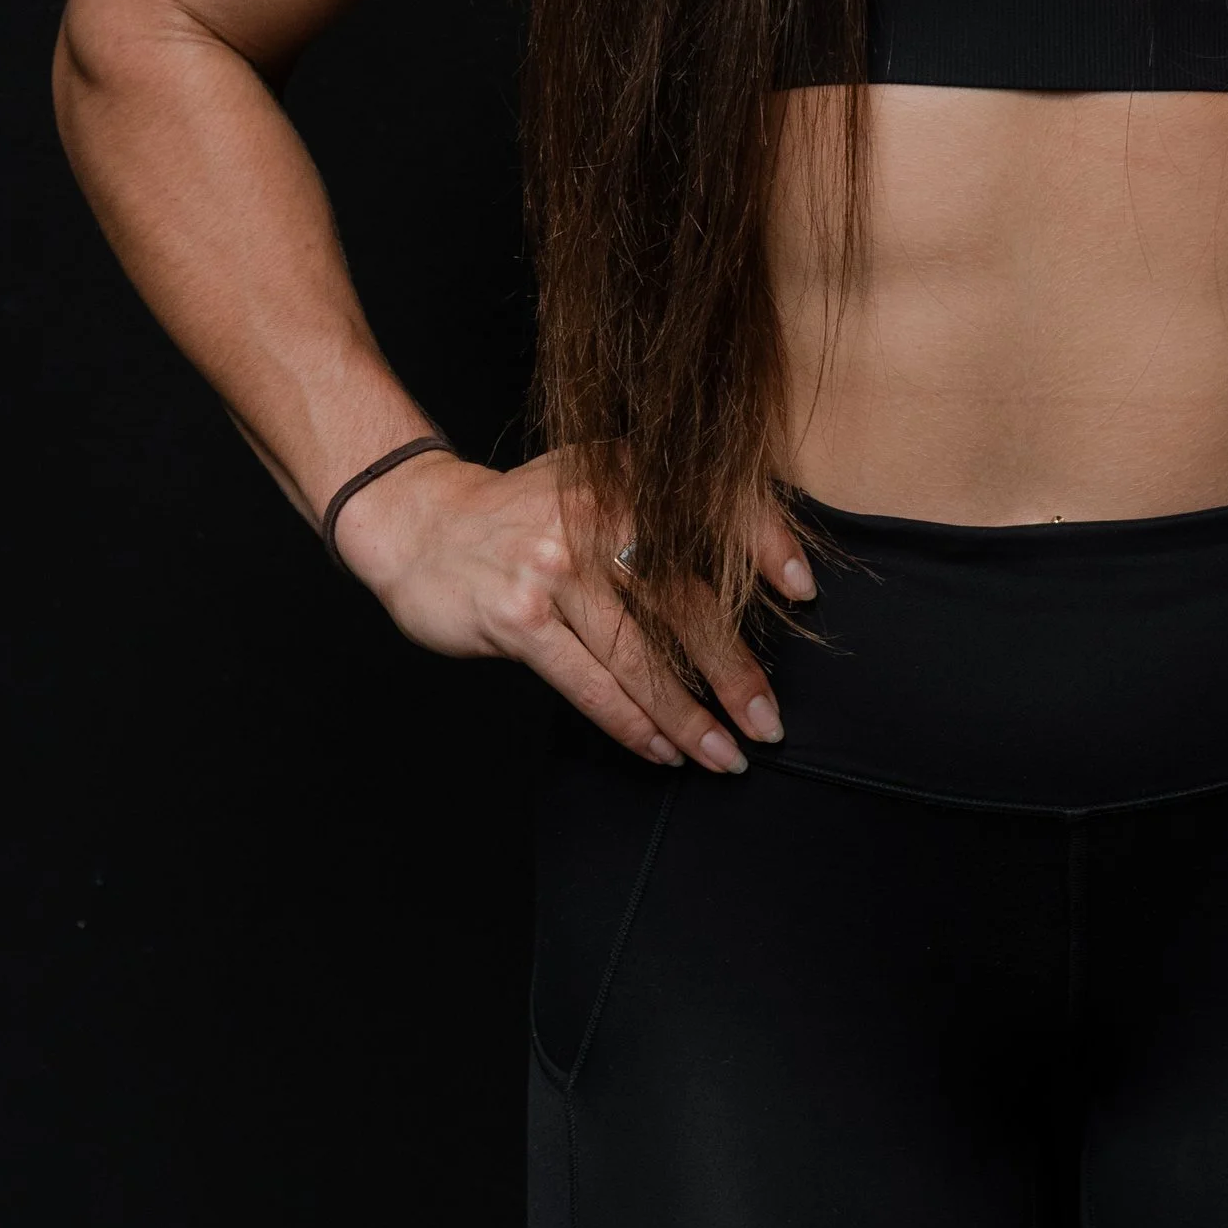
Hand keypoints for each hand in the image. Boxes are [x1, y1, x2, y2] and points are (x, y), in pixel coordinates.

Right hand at [332, 449, 814, 771]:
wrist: (422, 525)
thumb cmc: (525, 514)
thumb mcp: (593, 483)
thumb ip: (657, 511)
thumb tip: (749, 568)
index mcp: (625, 472)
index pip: (711, 505)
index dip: (765, 544)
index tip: (805, 592)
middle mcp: (596, 511)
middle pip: (685, 599)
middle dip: (734, 670)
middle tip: (769, 721)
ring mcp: (555, 565)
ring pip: (640, 655)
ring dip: (688, 715)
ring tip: (726, 755)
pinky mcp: (520, 615)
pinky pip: (590, 683)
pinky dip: (632, 723)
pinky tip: (662, 750)